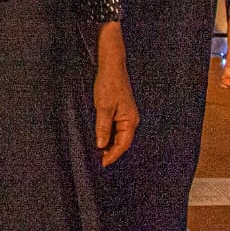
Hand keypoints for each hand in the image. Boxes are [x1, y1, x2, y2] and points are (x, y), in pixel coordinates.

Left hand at [92, 23, 137, 165]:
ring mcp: (126, 115)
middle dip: (111, 151)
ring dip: (109, 143)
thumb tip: (101, 145)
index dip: (113, 155)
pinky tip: (100, 138)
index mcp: (130, 121)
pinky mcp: (120, 111)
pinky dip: (108, 134)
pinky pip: (115, 127)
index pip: (123, 144)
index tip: (103, 163)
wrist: (111, 67)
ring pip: (118, 135)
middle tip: (98, 160)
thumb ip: (102, 127)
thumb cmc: (109, 85)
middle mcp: (131, 120)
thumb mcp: (103, 107)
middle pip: (122, 141)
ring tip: (98, 153)